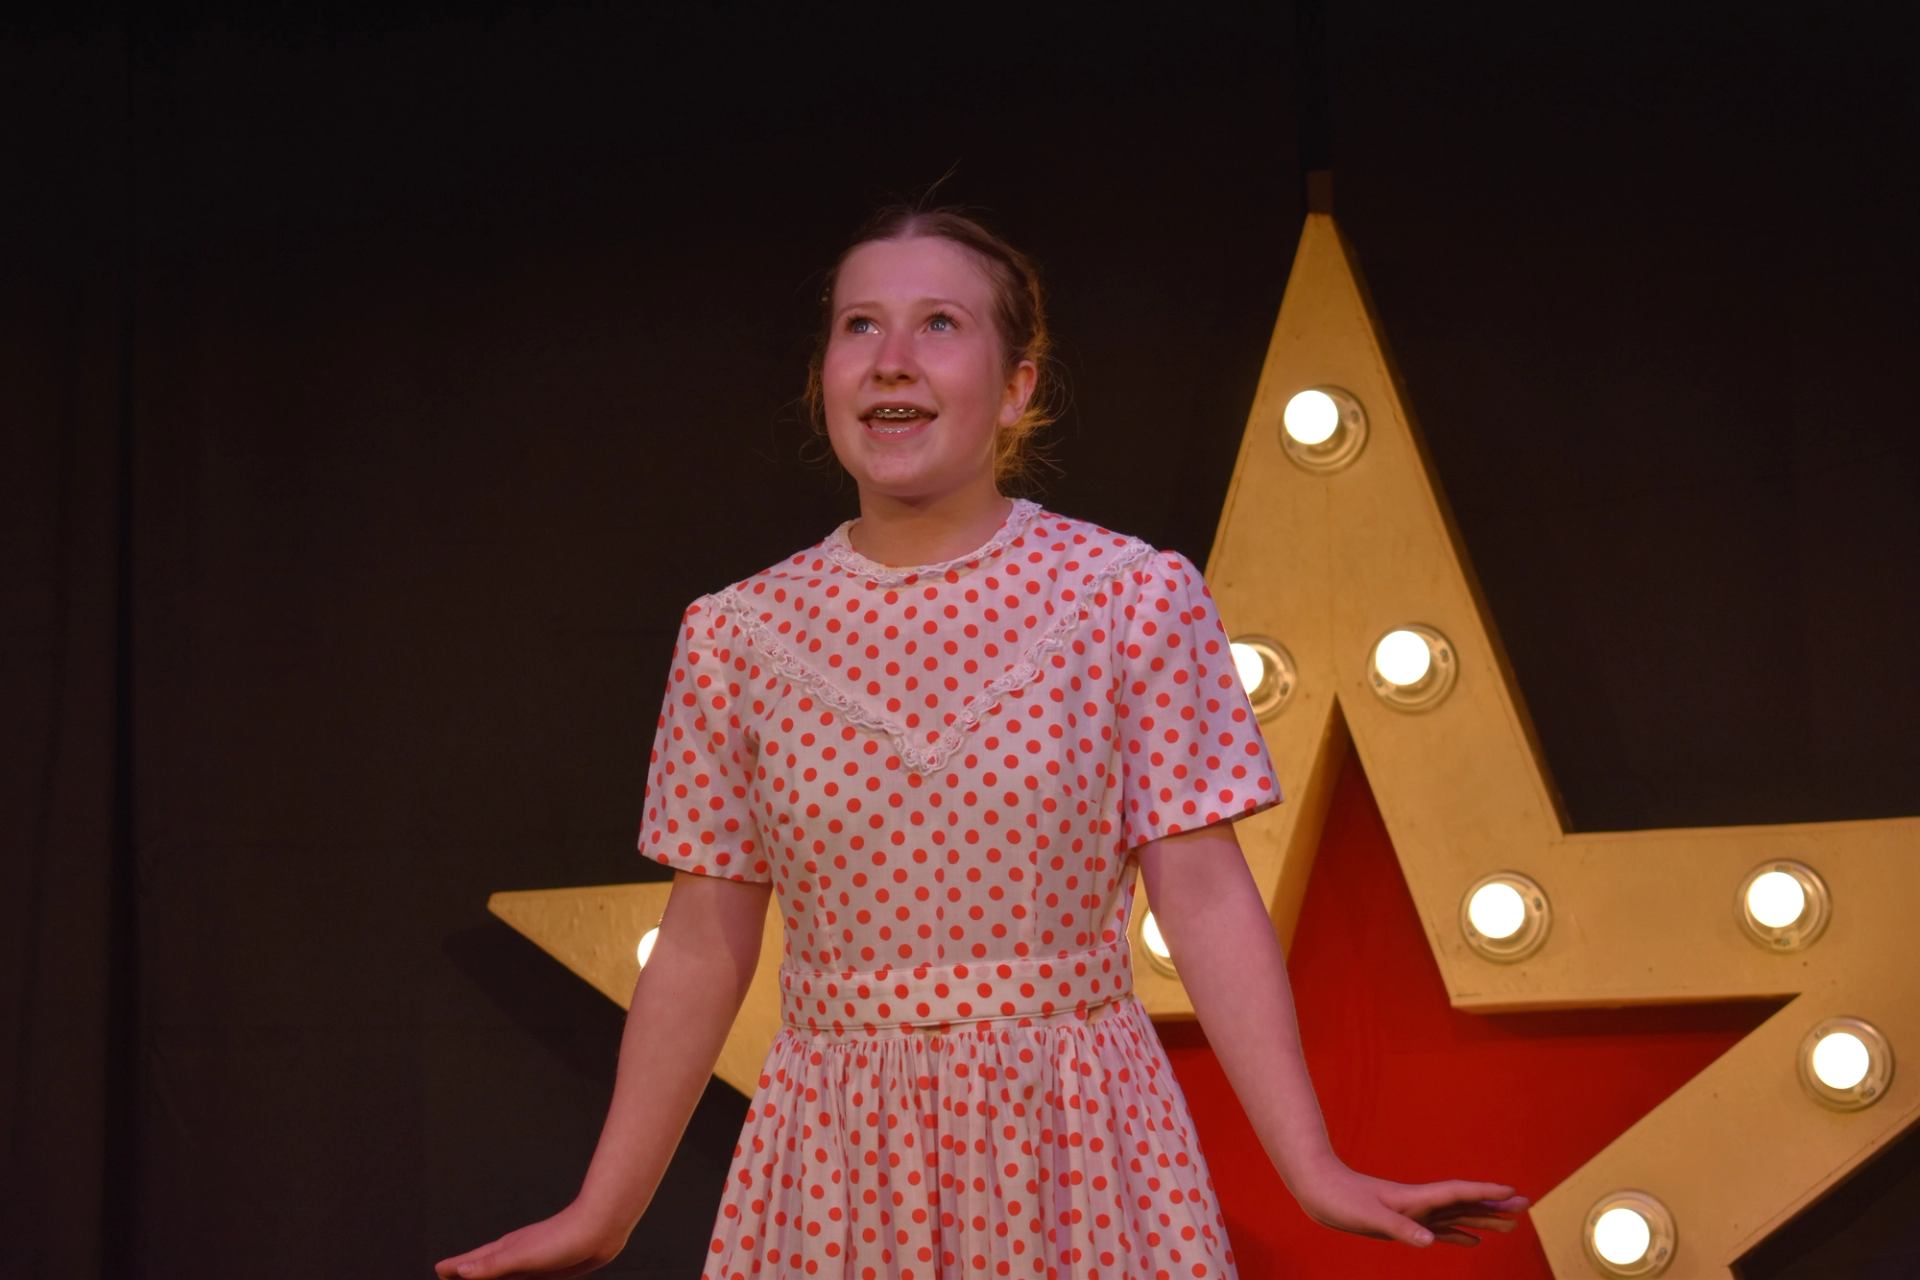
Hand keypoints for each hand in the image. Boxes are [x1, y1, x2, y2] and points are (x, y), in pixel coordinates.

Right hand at [433, 1200, 631, 1278]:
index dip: (454, 1268)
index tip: (438, 1270)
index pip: (471, 1263)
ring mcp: (532, 1261)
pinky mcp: (549, 1268)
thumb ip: (491, 1265)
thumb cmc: (563, 1238)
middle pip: (483, 1268)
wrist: (601, 1228)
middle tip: (449, 1276)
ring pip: (503, 1275)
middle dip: (465, 1274)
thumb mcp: (523, 1255)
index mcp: (505, 1250)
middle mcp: (516, 1255)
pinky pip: (523, 1279)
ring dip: (488, 1279)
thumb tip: (458, 1271)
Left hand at [1290, 1158, 1528, 1247]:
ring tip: (1510, 1225)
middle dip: (1494, 1205)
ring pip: (1457, 1216)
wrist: (1319, 1191)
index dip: (1484, 1193)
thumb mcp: (1369, 1217)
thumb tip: (1430, 1241)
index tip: (1512, 1191)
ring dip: (1483, 1219)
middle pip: (1465, 1203)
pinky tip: (1472, 1240)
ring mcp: (1414, 1213)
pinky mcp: (1404, 1223)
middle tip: (1526, 1206)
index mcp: (1416, 1199)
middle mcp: (1420, 1204)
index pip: (1458, 1193)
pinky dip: (1459, 1233)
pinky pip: (1441, 1229)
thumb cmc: (1341, 1200)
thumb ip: (1400, 1229)